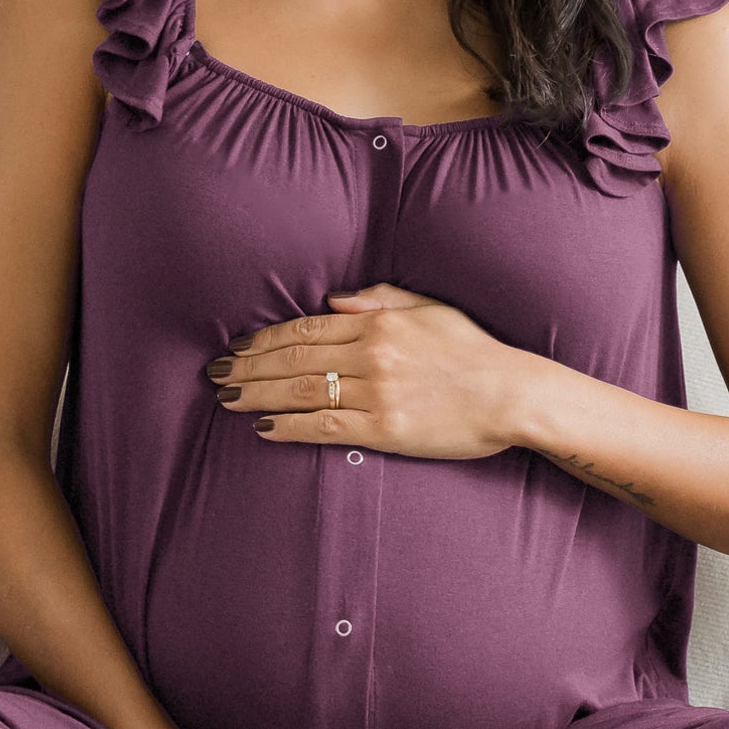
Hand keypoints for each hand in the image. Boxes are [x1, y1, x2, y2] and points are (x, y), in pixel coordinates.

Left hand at [204, 283, 528, 460]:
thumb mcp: (430, 309)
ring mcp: (375, 393)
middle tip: (215, 375)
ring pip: (300, 391)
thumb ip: (380, 299)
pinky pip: (324, 427)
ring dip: (258, 395)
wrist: (513, 395)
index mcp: (378, 323)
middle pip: (292, 358)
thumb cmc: (476, 351)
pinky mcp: (384, 430)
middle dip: (248, 366)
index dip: (264, 339)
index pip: (305, 328)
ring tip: (228, 400)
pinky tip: (265, 428)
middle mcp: (370, 354)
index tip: (236, 347)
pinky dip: (289, 427)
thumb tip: (333, 299)